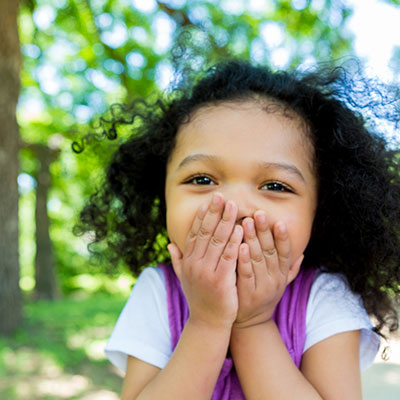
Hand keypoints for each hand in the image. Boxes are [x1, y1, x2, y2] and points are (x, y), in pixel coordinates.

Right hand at [168, 194, 242, 329]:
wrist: (207, 323)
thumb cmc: (199, 298)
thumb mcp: (184, 278)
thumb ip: (177, 260)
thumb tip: (170, 245)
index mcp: (187, 260)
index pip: (194, 233)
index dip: (202, 216)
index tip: (209, 201)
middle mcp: (194, 263)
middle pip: (205, 232)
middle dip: (214, 212)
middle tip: (221, 195)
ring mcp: (206, 271)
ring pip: (217, 241)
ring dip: (225, 221)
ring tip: (233, 205)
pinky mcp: (220, 280)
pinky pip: (228, 256)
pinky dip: (234, 241)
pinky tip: (240, 229)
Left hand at [233, 210, 302, 328]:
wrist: (251, 323)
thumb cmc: (263, 294)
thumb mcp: (280, 282)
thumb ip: (290, 268)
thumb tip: (303, 252)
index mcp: (282, 274)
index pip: (284, 252)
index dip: (283, 237)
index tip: (279, 221)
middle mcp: (275, 279)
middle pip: (270, 251)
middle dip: (264, 231)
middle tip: (258, 213)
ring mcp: (262, 287)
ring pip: (258, 259)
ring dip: (253, 239)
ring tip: (246, 222)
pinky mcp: (248, 294)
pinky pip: (246, 274)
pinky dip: (243, 259)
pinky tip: (239, 245)